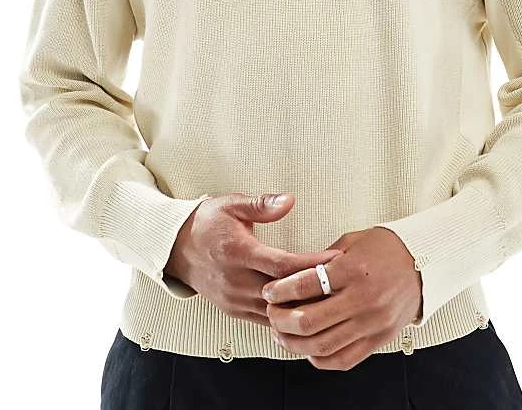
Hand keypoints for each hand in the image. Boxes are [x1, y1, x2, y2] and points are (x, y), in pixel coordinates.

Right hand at [164, 192, 343, 325]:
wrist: (176, 248)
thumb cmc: (207, 222)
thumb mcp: (231, 204)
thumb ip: (261, 204)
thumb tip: (289, 200)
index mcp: (239, 253)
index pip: (283, 265)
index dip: (312, 265)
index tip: (336, 260)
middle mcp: (237, 282)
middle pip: (285, 294)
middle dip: (315, 290)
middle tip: (344, 283)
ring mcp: (235, 300)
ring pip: (277, 314)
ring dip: (303, 307)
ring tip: (332, 298)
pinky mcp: (235, 311)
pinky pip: (267, 321)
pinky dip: (288, 317)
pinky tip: (308, 310)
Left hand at [261, 226, 422, 370]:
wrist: (424, 263)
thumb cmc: (386, 248)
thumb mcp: (351, 241)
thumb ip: (322, 259)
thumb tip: (291, 275)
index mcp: (353, 270)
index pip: (306, 285)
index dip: (280, 290)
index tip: (269, 291)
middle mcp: (362, 299)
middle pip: (309, 321)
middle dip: (281, 319)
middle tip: (270, 313)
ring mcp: (372, 323)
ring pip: (323, 346)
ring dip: (294, 343)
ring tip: (281, 334)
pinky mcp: (379, 339)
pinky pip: (344, 359)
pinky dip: (320, 359)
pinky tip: (307, 349)